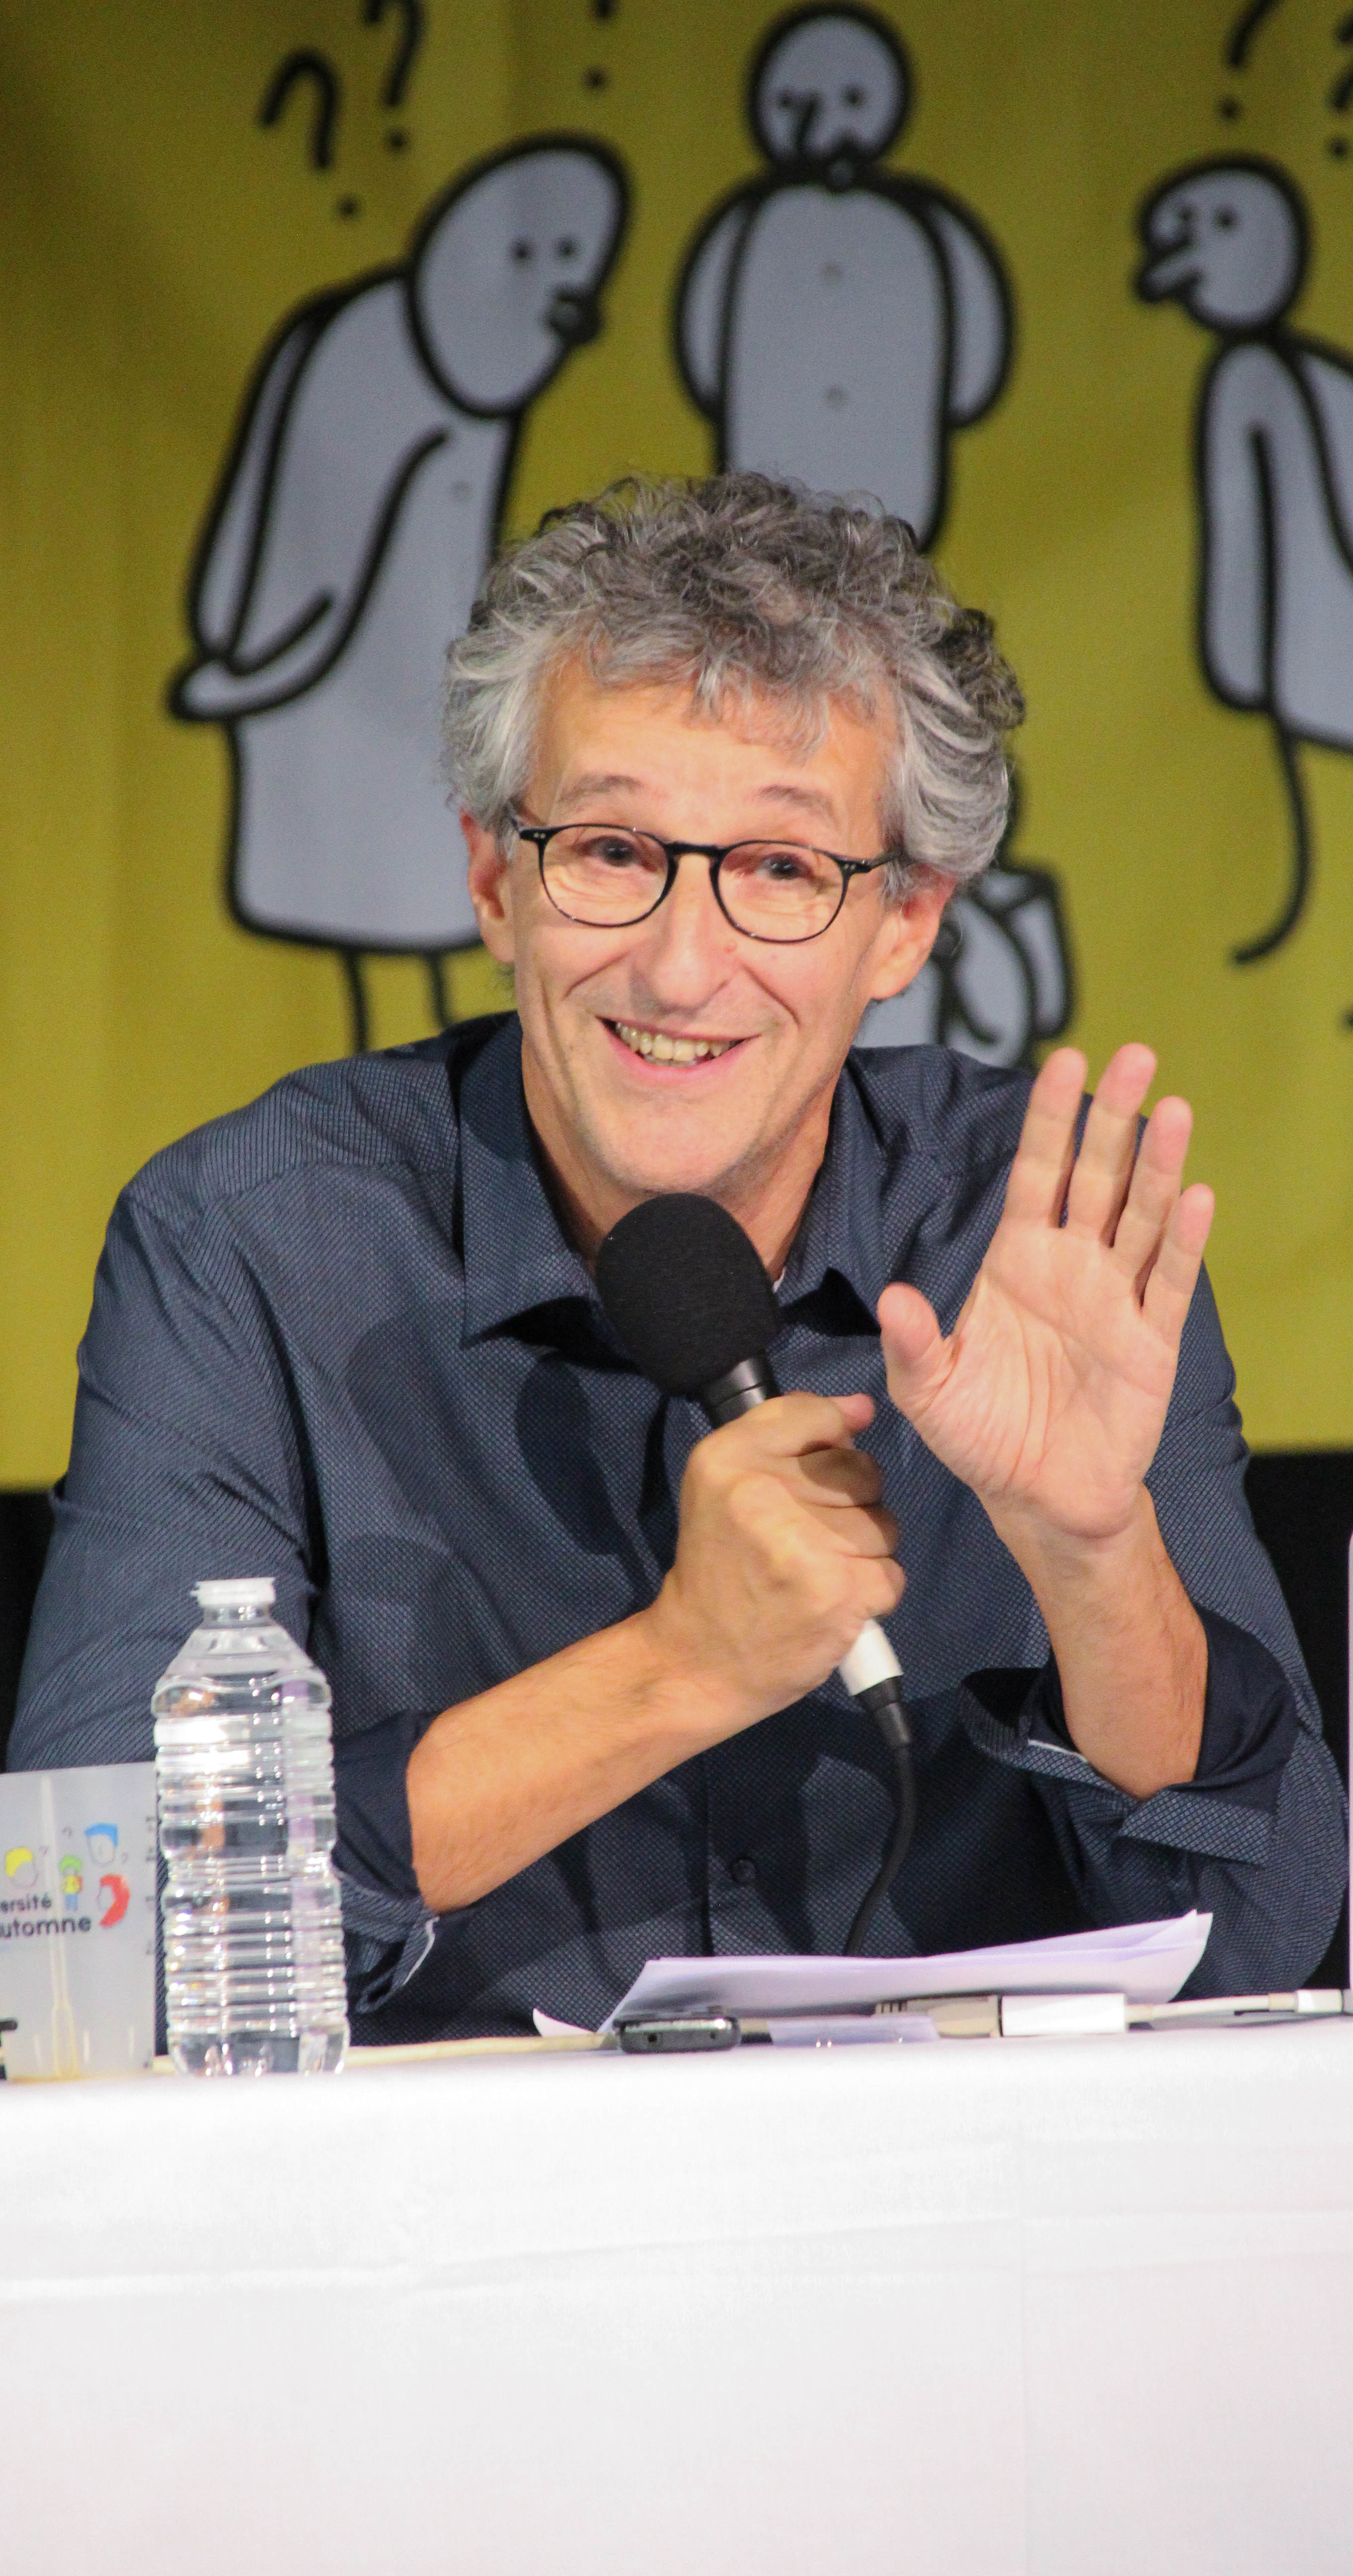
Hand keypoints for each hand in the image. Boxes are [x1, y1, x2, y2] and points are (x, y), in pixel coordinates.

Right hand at [644, 1393, 904, 1726]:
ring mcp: (803, 1545)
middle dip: (851, 1505)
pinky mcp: (839, 1592)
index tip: (809, 1483)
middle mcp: (762, 1493)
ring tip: (818, 1573)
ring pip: (884, 1523)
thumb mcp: (726, 1484)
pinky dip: (872, 1593)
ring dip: (864, 1552)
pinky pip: (891, 1574)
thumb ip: (789, 1432)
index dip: (830, 1445)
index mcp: (728, 1458)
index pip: (816, 1415)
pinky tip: (833, 1603)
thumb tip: (862, 1407)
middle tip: (805, 1541)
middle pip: (861, 1470)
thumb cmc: (720, 1568)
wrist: (699, 1661)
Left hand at [877, 1045, 1214, 1550]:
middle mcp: (1071, 1265)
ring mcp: (1115, 1298)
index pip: (1035, 1173)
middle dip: (1114, 1117)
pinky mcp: (1150, 1340)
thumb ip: (911, 1342)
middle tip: (1136, 1055)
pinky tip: (1194, 1196)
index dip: (1048, 1120)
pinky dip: (1182, 1241)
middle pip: (1098, 1176)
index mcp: (1016, 1260)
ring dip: (1158, 1164)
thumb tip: (894, 1296)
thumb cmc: (979, 1434)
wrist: (1035, 1496)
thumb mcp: (927, 1389)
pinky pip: (1169, 1282)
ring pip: (1141, 1217)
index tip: (1061, 1061)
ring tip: (1172, 1108)